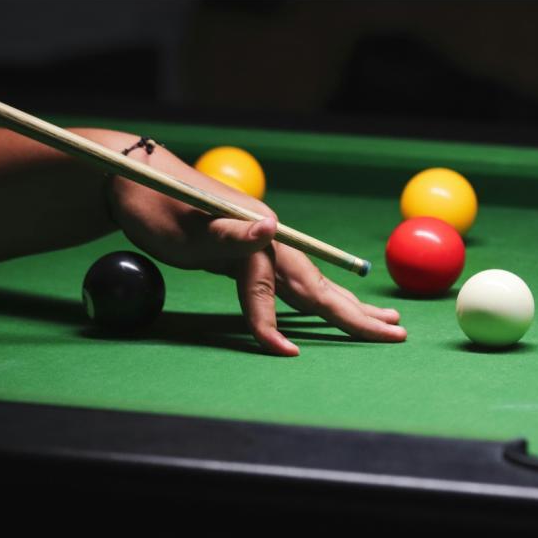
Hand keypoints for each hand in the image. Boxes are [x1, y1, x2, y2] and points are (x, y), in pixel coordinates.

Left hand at [107, 146, 406, 355]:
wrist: (140, 180)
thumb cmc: (157, 206)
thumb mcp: (187, 224)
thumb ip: (232, 232)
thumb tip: (269, 228)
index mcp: (259, 234)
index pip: (274, 290)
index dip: (276, 325)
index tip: (287, 357)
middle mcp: (273, 241)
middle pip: (319, 288)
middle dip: (357, 316)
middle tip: (398, 334)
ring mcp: (269, 247)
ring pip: (316, 286)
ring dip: (351, 307)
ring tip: (384, 320)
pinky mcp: (258, 254)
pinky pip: (298, 286)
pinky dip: (324, 299)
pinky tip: (336, 303)